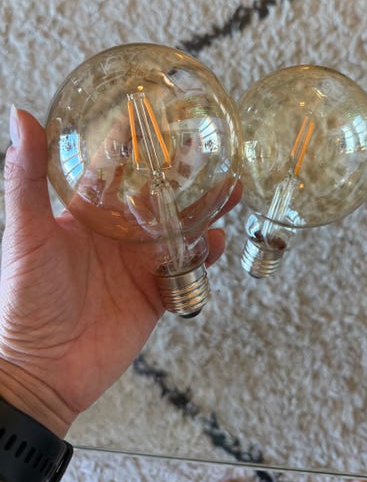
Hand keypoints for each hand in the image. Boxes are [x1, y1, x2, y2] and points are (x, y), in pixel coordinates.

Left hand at [0, 107, 240, 436]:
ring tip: (231, 187)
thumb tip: (19, 116)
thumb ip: (26, 178)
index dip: (130, 141)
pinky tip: (218, 239)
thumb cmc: (25, 300)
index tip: (149, 111)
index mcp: (86, 214)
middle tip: (204, 145)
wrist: (44, 371)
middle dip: (181, 172)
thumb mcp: (27, 233)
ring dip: (205, 208)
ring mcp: (138, 263)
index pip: (113, 169)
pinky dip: (205, 253)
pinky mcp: (156, 291)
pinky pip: (188, 267)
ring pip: (179, 227)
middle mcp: (116, 234)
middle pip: (156, 194)